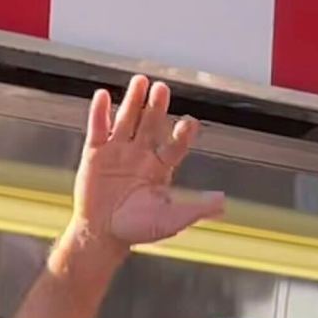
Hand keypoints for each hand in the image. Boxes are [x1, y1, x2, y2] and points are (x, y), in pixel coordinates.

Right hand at [69, 76, 224, 254]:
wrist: (103, 235)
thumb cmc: (137, 229)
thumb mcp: (171, 220)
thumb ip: (195, 209)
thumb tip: (222, 202)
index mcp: (161, 167)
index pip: (175, 145)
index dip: (182, 134)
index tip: (189, 123)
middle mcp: (141, 154)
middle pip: (151, 124)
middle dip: (157, 107)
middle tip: (162, 89)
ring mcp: (118, 151)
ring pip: (127, 120)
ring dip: (133, 101)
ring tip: (140, 81)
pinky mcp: (95, 154)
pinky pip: (98, 129)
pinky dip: (100, 113)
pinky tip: (104, 96)